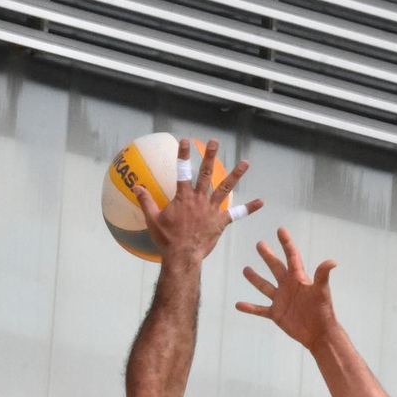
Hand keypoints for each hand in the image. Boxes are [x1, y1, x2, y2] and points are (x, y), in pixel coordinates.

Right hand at [135, 137, 260, 265]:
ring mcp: (212, 209)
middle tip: (215, 142)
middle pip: (205, 173)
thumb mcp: (153, 220)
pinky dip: (248, 208)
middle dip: (210, 156)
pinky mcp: (220, 222)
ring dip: (236, 175)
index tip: (186, 140)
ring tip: (245, 163)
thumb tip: (136, 187)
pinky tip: (260, 202)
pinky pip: (237, 214)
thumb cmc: (166, 239)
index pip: (182, 171)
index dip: (183, 155)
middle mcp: (199, 199)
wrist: (182, 256)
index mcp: (183, 197)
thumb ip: (145, 201)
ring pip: (225, 188)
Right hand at [236, 227, 338, 349]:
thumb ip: (322, 275)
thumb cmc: (322, 311)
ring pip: (265, 286)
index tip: (280, 230)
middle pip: (276, 267)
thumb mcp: (322, 291)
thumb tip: (332, 261)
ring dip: (255, 279)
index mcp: (298, 278)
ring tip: (246, 269)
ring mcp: (281, 300)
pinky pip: (260, 309)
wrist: (318, 333)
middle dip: (268, 256)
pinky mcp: (276, 314)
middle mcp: (288, 286)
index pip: (292, 256)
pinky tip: (238, 304)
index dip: (286, 243)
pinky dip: (249, 308)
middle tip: (260, 244)